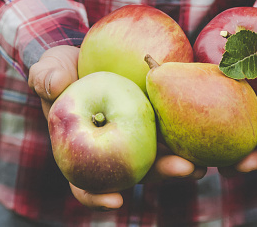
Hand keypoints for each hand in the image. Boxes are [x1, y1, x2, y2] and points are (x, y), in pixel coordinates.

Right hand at [28, 45, 205, 210]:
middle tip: (186, 170)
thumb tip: (54, 85)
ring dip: (185, 162)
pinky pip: (176, 129)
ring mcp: (140, 137)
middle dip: (163, 174)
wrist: (89, 54)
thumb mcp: (50, 68)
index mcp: (85, 152)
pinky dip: (193, 135)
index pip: (86, 183)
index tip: (117, 201)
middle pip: (138, 172)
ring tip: (205, 161)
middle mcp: (116, 151)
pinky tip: (211, 133)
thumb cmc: (65, 68)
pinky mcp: (158, 118)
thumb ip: (46, 76)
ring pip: (163, 156)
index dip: (98, 197)